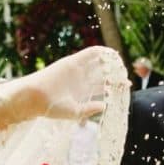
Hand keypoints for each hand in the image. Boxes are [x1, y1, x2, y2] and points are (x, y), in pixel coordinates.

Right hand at [5, 47, 120, 124]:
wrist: (35, 98)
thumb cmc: (51, 108)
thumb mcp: (74, 112)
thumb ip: (90, 109)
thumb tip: (106, 106)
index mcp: (82, 92)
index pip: (103, 87)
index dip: (116, 85)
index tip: (127, 86)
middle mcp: (81, 80)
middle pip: (103, 74)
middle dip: (116, 74)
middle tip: (126, 74)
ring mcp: (77, 70)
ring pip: (98, 63)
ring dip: (110, 61)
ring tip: (121, 63)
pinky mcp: (72, 62)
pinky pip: (88, 54)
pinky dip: (100, 52)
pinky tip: (111, 54)